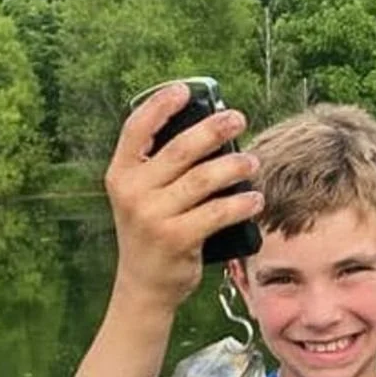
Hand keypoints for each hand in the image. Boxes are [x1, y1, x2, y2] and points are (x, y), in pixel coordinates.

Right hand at [104, 83, 263, 311]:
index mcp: (121, 174)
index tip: (185, 90)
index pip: (136, 128)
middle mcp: (133, 192)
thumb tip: (208, 134)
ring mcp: (153, 216)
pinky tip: (254, 199)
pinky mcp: (177, 238)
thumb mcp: (141, 198)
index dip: (160, 105)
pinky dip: (240, 203)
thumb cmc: (151, 235)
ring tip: (252, 163)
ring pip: (203, 179)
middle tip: (239, 119)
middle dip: (214, 129)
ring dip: (234, 166)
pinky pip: (216, 213)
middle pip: (180, 149)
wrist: (145, 286)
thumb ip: (160, 170)